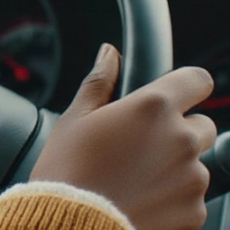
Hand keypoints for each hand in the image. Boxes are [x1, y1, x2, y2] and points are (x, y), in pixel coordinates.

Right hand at [30, 44, 216, 229]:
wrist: (71, 225)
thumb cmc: (68, 171)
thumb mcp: (75, 119)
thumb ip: (99, 82)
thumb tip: (109, 55)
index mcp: (152, 107)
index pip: (197, 80)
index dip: (185, 86)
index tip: (173, 96)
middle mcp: (180, 138)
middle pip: (201, 124)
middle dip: (177, 130)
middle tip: (140, 145)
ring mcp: (192, 177)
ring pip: (195, 162)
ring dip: (174, 166)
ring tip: (133, 178)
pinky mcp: (195, 210)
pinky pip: (191, 196)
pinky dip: (173, 197)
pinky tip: (140, 199)